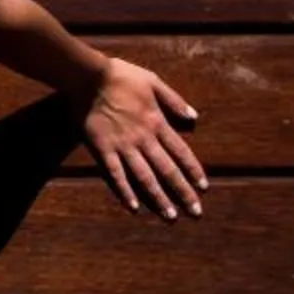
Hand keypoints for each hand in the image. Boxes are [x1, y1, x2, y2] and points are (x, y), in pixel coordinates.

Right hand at [75, 58, 206, 220]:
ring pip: (145, 177)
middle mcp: (143, 139)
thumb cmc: (121, 76)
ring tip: (170, 217)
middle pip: (167, 170)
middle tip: (195, 213)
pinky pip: (115, 175)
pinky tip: (133, 207)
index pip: (181, 151)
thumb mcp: (153, 81)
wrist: (89, 76)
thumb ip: (174, 100)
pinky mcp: (103, 149)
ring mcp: (123, 146)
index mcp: (157, 122)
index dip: (193, 170)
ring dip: (159, 198)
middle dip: (183, 192)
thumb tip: (194, 116)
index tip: (204, 188)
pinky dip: (125, 192)